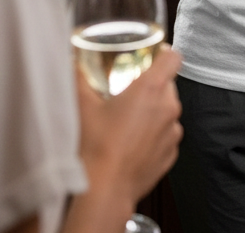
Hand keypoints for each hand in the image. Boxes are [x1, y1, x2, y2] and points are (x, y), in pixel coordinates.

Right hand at [77, 46, 182, 202]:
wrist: (104, 189)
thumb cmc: (96, 147)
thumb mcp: (83, 106)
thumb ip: (78, 78)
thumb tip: (71, 63)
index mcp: (152, 88)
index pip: (173, 57)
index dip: (164, 54)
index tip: (153, 57)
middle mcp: (168, 107)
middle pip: (168, 85)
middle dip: (151, 87)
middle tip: (128, 95)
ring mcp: (173, 132)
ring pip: (168, 111)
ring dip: (153, 112)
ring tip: (128, 122)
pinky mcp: (171, 153)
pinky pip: (166, 135)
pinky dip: (154, 135)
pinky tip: (132, 142)